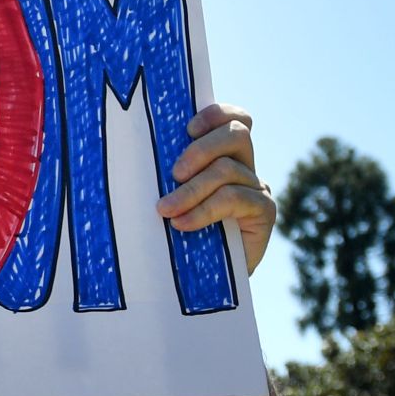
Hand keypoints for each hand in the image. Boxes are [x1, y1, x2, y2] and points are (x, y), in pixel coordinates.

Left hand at [160, 103, 275, 270]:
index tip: (187, 129)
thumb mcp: (169, 194)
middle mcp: (245, 166)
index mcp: (224, 153)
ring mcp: (257, 188)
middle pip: (236, 135)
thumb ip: (167, 172)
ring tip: (165, 210)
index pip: (235, 119)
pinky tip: (183, 224)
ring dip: (191, 190)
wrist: (200, 280)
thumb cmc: (174, 231)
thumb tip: (130, 147)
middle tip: (173, 174)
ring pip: (228, 170)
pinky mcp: (264, 212)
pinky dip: (204, 210)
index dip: (216, 115)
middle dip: (200, 150)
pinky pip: (235, 199)